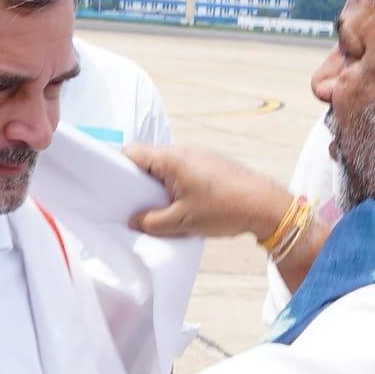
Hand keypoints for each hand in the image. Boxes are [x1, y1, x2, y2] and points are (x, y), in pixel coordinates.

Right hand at [124, 143, 286, 240]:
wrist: (265, 206)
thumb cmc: (225, 209)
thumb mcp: (181, 222)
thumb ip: (151, 221)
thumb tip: (134, 221)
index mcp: (171, 159)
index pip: (131, 153)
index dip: (116, 168)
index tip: (109, 186)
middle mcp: (182, 151)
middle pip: (146, 161)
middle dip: (136, 183)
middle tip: (131, 205)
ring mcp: (196, 157)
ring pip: (164, 168)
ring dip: (156, 187)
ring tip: (155, 210)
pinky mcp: (207, 166)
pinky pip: (180, 173)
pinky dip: (173, 187)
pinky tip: (176, 208)